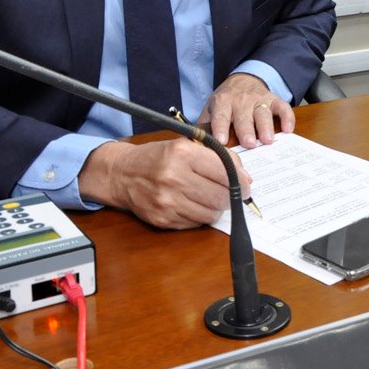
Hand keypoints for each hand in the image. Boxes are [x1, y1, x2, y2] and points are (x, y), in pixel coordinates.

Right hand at [79, 137, 251, 228]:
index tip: (246, 184)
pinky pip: (195, 223)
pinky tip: (195, 205)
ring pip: (210, 213)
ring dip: (217, 208)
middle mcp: (173, 177)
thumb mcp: (186, 145)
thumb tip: (245, 178)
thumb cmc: (158, 158)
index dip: (241, 181)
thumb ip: (218, 157)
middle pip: (220, 196)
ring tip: (212, 199)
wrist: (122, 174)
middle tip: (232, 195)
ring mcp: (167, 201)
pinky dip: (201, 216)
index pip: (225, 172)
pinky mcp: (162, 219)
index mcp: (182, 154)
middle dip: (232, 197)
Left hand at [199, 72, 293, 148]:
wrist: (243, 80)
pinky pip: (283, 107)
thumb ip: (204, 127)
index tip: (220, 140)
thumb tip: (195, 147)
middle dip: (246, 130)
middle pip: (244, 116)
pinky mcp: (274, 100)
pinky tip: (289, 129)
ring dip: (266, 126)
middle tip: (249, 143)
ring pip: (263, 113)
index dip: (220, 128)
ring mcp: (259, 99)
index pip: (221, 115)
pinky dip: (287, 117)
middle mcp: (241, 100)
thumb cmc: (226, 102)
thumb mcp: (211, 110)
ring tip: (267, 140)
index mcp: (223, 102)